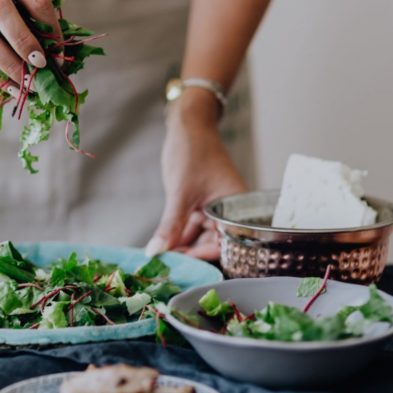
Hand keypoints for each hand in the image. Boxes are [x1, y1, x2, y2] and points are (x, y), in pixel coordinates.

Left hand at [147, 90, 246, 259]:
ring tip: (161, 256)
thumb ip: (170, 226)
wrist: (189, 124)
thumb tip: (156, 252)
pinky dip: (179, 234)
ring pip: (199, 237)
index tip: (180, 268)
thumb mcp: (179, 193)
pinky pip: (192, 226)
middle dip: (189, 255)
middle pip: (212, 245)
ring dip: (181, 246)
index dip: (203, 258)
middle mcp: (230, 212)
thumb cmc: (192, 152)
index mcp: (237, 210)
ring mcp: (215, 209)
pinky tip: (163, 243)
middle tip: (165, 265)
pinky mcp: (202, 204)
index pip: (225, 245)